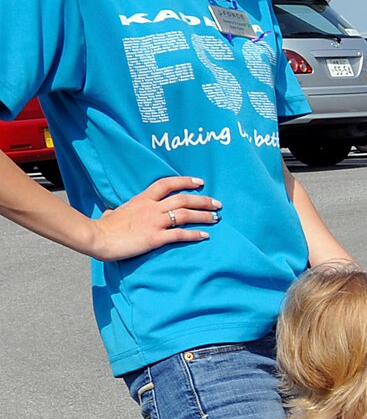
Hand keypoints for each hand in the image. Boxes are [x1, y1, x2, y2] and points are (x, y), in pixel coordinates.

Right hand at [88, 176, 219, 260]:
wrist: (97, 237)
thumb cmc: (104, 226)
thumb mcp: (115, 211)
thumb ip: (123, 209)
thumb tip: (114, 211)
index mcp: (142, 199)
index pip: (167, 184)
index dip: (185, 181)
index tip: (200, 182)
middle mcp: (151, 207)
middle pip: (183, 199)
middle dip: (203, 201)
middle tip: (218, 204)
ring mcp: (154, 222)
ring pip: (185, 214)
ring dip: (203, 216)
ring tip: (216, 218)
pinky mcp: (155, 237)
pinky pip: (180, 234)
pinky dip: (195, 234)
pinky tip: (205, 236)